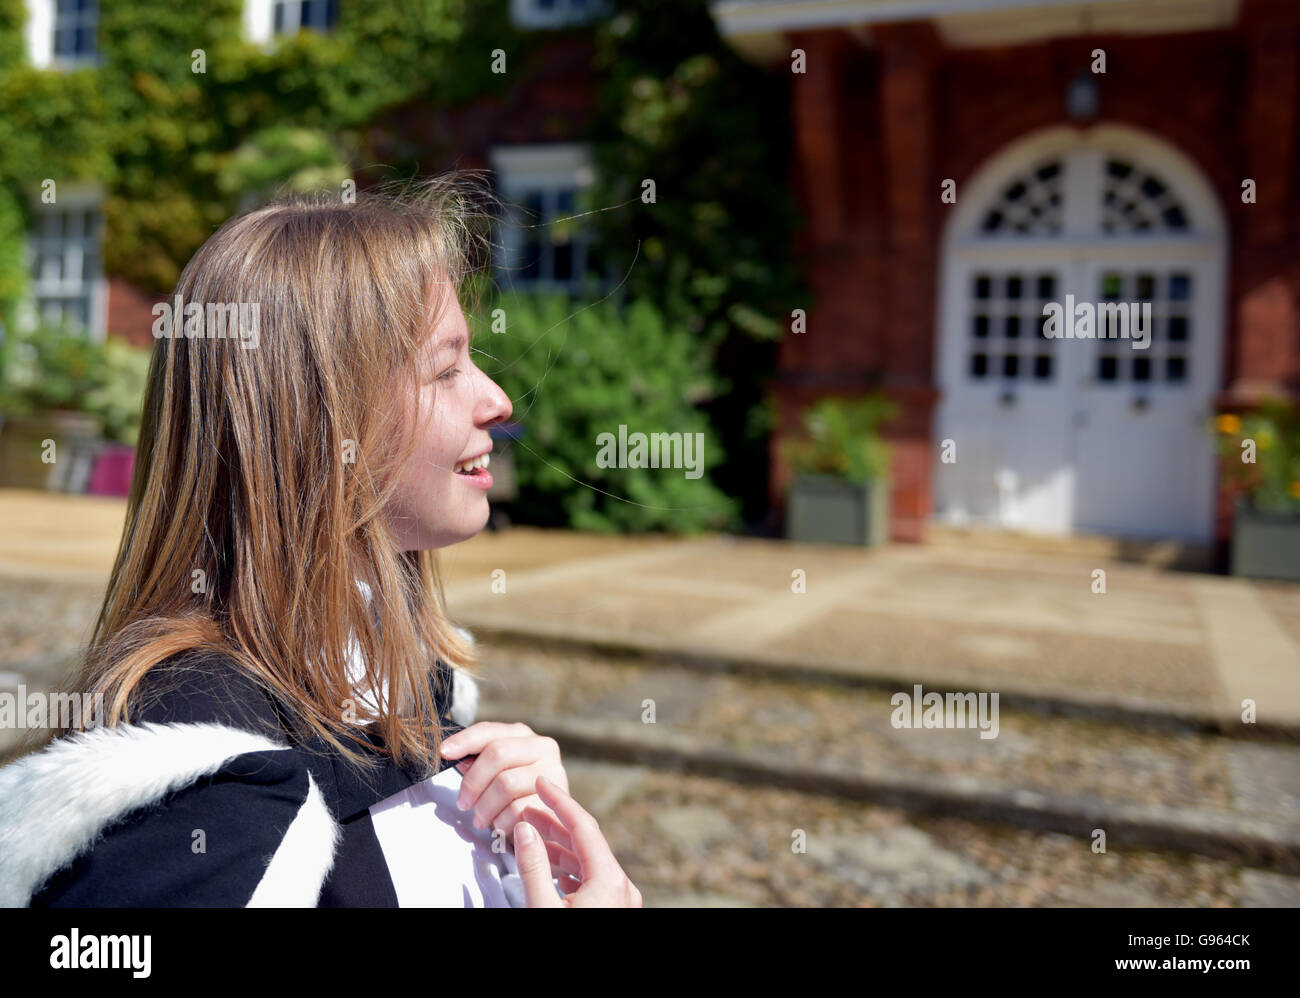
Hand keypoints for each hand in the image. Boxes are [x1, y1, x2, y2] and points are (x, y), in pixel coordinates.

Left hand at [438, 722, 568, 841]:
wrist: (545, 822)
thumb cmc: (514, 794)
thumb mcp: (494, 772)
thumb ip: (476, 761)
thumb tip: (453, 756)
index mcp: (523, 735)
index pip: (489, 731)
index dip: (464, 740)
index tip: (443, 753)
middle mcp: (542, 747)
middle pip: (497, 753)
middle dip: (473, 781)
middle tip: (463, 803)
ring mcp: (551, 773)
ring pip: (506, 783)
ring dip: (485, 807)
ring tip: (480, 819)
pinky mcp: (554, 801)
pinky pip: (517, 809)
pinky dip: (501, 821)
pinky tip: (500, 825)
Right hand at [514, 776, 641, 907]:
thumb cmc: (564, 952)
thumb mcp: (543, 907)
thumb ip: (534, 867)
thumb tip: (524, 830)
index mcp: (610, 880)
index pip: (583, 825)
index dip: (559, 800)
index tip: (541, 782)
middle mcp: (622, 887)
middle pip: (586, 842)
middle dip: (555, 824)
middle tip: (527, 811)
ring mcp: (621, 901)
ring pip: (589, 863)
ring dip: (560, 849)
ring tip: (532, 839)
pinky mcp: (613, 911)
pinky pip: (592, 882)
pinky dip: (570, 871)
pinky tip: (554, 872)